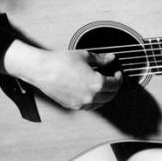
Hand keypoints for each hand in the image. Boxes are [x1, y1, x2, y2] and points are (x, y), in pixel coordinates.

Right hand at [2, 41, 122, 109]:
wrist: (42, 70)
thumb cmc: (61, 61)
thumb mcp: (85, 56)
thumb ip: (101, 59)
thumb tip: (111, 58)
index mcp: (96, 83)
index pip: (115, 84)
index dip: (119, 78)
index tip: (118, 73)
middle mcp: (90, 96)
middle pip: (110, 96)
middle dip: (114, 87)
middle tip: (113, 79)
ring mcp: (81, 103)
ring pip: (100, 103)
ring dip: (105, 95)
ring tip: (103, 86)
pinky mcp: (72, 106)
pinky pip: (88, 106)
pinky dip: (93, 101)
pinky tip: (91, 92)